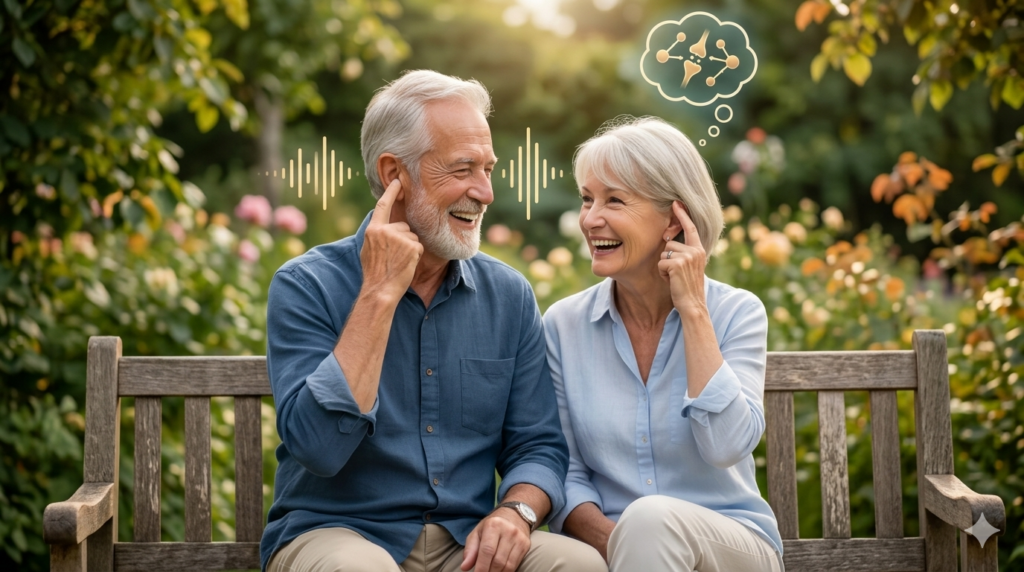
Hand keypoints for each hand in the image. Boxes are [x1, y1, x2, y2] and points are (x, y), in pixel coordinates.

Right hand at [360, 179, 422, 303]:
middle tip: (394, 256)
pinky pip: (418, 246)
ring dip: (410, 248)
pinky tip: (406, 264)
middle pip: (403, 226)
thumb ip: (376, 235)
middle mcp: (385, 230)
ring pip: (412, 237)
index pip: (383, 206)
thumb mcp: (369, 249)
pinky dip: (416, 256)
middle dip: (403, 239)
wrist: (380, 289)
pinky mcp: (411, 246)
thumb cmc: (375, 273)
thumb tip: (383, 226)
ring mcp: (399, 238)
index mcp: (373, 230)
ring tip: (398, 261)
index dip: (391, 193)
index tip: (397, 180)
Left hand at [461, 508, 531, 571]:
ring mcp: (519, 538)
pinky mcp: (525, 545)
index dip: (481, 567)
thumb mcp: (477, 533)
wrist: (514, 515)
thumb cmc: (491, 526)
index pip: (487, 551)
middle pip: (498, 560)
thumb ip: (470, 550)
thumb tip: (465, 567)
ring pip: (508, 565)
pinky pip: (515, 565)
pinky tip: (499, 571)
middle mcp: (508, 531)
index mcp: (493, 525)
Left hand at [658, 201, 706, 313]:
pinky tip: (672, 281)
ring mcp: (688, 257)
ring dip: (664, 266)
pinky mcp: (678, 264)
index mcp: (699, 250)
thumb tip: (667, 239)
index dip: (683, 215)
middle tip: (676, 273)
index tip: (676, 203)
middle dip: (667, 258)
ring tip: (675, 277)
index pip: (691, 228)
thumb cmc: (687, 287)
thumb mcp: (689, 267)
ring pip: (664, 253)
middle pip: (669, 243)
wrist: (693, 304)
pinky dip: (663, 273)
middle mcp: (696, 251)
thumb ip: (683, 253)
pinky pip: (661, 263)